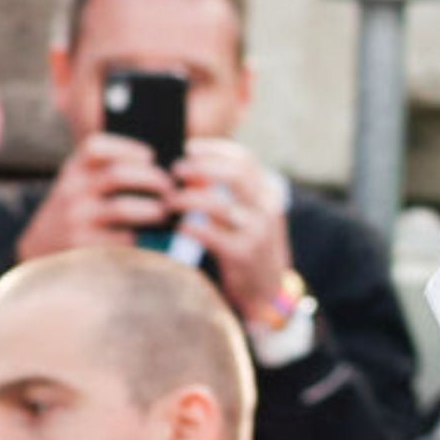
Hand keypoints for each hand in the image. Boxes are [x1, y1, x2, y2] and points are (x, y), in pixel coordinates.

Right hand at [16, 135, 177, 261]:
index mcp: (74, 170)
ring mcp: (76, 218)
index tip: (150, 156)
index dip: (127, 148)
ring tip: (167, 213)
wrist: (41, 248)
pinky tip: (158, 238)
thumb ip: (108, 172)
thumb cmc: (78, 211)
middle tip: (171, 189)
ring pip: (123, 208)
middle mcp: (72, 190)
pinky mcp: (83, 245)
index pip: (95, 147)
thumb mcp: (81, 185)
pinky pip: (124, 240)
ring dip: (154, 210)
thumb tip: (163, 170)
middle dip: (153, 180)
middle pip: (118, 175)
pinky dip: (145, 237)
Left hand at [170, 139, 293, 321]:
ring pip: (218, 204)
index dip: (215, 149)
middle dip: (200, 167)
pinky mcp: (243, 254)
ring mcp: (257, 232)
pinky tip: (179, 226)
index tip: (189, 148)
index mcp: (269, 193)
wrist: (268, 292)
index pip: (245, 159)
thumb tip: (189, 167)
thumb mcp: (250, 215)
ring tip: (170, 201)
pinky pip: (208, 233)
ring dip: (187, 198)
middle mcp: (267, 209)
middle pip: (235, 174)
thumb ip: (230, 191)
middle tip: (175, 170)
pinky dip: (189, 226)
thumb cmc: (249, 246)